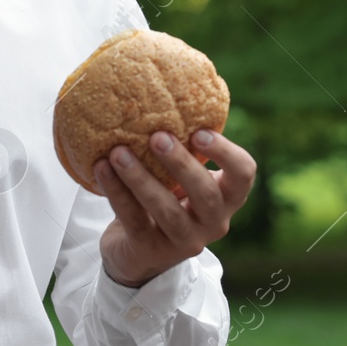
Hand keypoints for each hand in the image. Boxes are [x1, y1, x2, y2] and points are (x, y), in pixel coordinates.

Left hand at [93, 130, 255, 287]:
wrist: (138, 253)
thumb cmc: (166, 200)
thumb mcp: (182, 179)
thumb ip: (183, 148)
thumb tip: (161, 92)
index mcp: (226, 197)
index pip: (244, 174)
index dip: (226, 152)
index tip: (199, 131)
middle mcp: (213, 222)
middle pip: (206, 193)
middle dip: (181, 163)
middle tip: (157, 136)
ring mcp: (184, 241)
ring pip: (167, 210)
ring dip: (141, 178)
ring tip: (118, 152)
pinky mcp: (151, 251)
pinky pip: (133, 219)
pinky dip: (117, 191)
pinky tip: (102, 168)